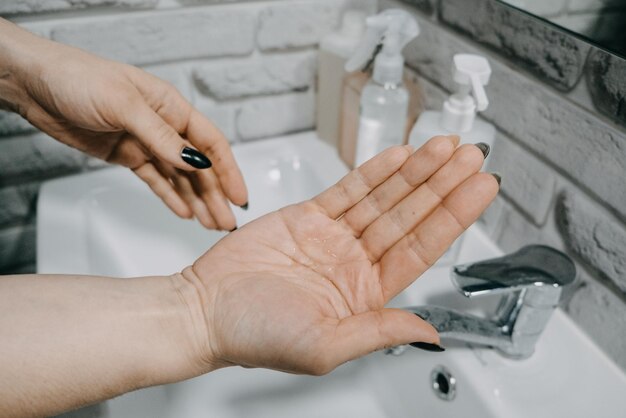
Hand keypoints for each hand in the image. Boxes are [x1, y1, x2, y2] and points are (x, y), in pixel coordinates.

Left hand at [2, 20, 246, 229]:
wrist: (36, 84)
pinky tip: (184, 213)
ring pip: (179, 177)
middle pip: (198, 166)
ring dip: (196, 200)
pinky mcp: (127, 156)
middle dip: (215, 194)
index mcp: (171, 107)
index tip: (240, 196)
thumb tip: (196, 163)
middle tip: (227, 223)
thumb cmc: (79, 79)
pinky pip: (155, 181)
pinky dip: (170, 197)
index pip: (210, 143)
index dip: (228, 170)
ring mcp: (146, 143)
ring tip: (211, 225)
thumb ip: (162, 137)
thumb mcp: (125, 106)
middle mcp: (164, 126)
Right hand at [179, 135, 498, 374]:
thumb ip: (379, 332)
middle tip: (471, 156)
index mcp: (366, 294)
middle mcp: (354, 262)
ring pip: (383, 197)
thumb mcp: (325, 346)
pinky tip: (400, 156)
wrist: (203, 311)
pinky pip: (348, 189)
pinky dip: (374, 171)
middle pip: (409, 215)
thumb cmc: (254, 335)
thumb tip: (428, 331)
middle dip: (442, 184)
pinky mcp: (307, 217)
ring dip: (415, 171)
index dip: (453, 217)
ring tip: (444, 146)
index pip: (421, 248)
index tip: (479, 189)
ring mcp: (332, 237)